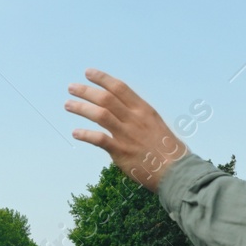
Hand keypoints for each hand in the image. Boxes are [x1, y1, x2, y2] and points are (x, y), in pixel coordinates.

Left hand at [64, 69, 185, 190]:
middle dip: (86, 91)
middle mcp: (135, 119)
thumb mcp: (157, 126)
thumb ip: (140, 118)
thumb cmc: (169, 151)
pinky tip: (76, 133)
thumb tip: (126, 112)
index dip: (102, 79)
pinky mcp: (122, 152)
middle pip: (106, 98)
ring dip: (81, 108)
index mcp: (144, 110)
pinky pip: (99, 139)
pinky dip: (85, 134)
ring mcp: (127, 135)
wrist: (177, 172)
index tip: (88, 73)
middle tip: (72, 87)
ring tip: (68, 104)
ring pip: (100, 114)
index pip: (120, 88)